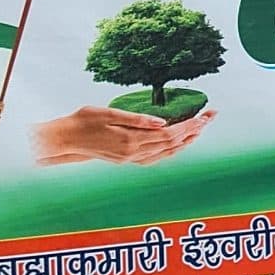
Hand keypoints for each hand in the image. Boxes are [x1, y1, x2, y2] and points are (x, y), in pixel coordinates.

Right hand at [33, 105, 216, 165]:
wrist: (64, 140)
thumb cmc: (83, 121)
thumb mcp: (108, 113)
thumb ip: (137, 119)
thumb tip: (163, 122)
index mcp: (131, 141)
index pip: (169, 135)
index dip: (189, 126)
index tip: (204, 117)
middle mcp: (134, 153)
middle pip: (172, 144)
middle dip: (193, 131)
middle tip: (210, 117)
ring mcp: (130, 159)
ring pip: (166, 153)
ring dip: (185, 142)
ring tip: (200, 129)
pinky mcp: (126, 160)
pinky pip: (156, 158)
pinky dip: (170, 151)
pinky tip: (177, 144)